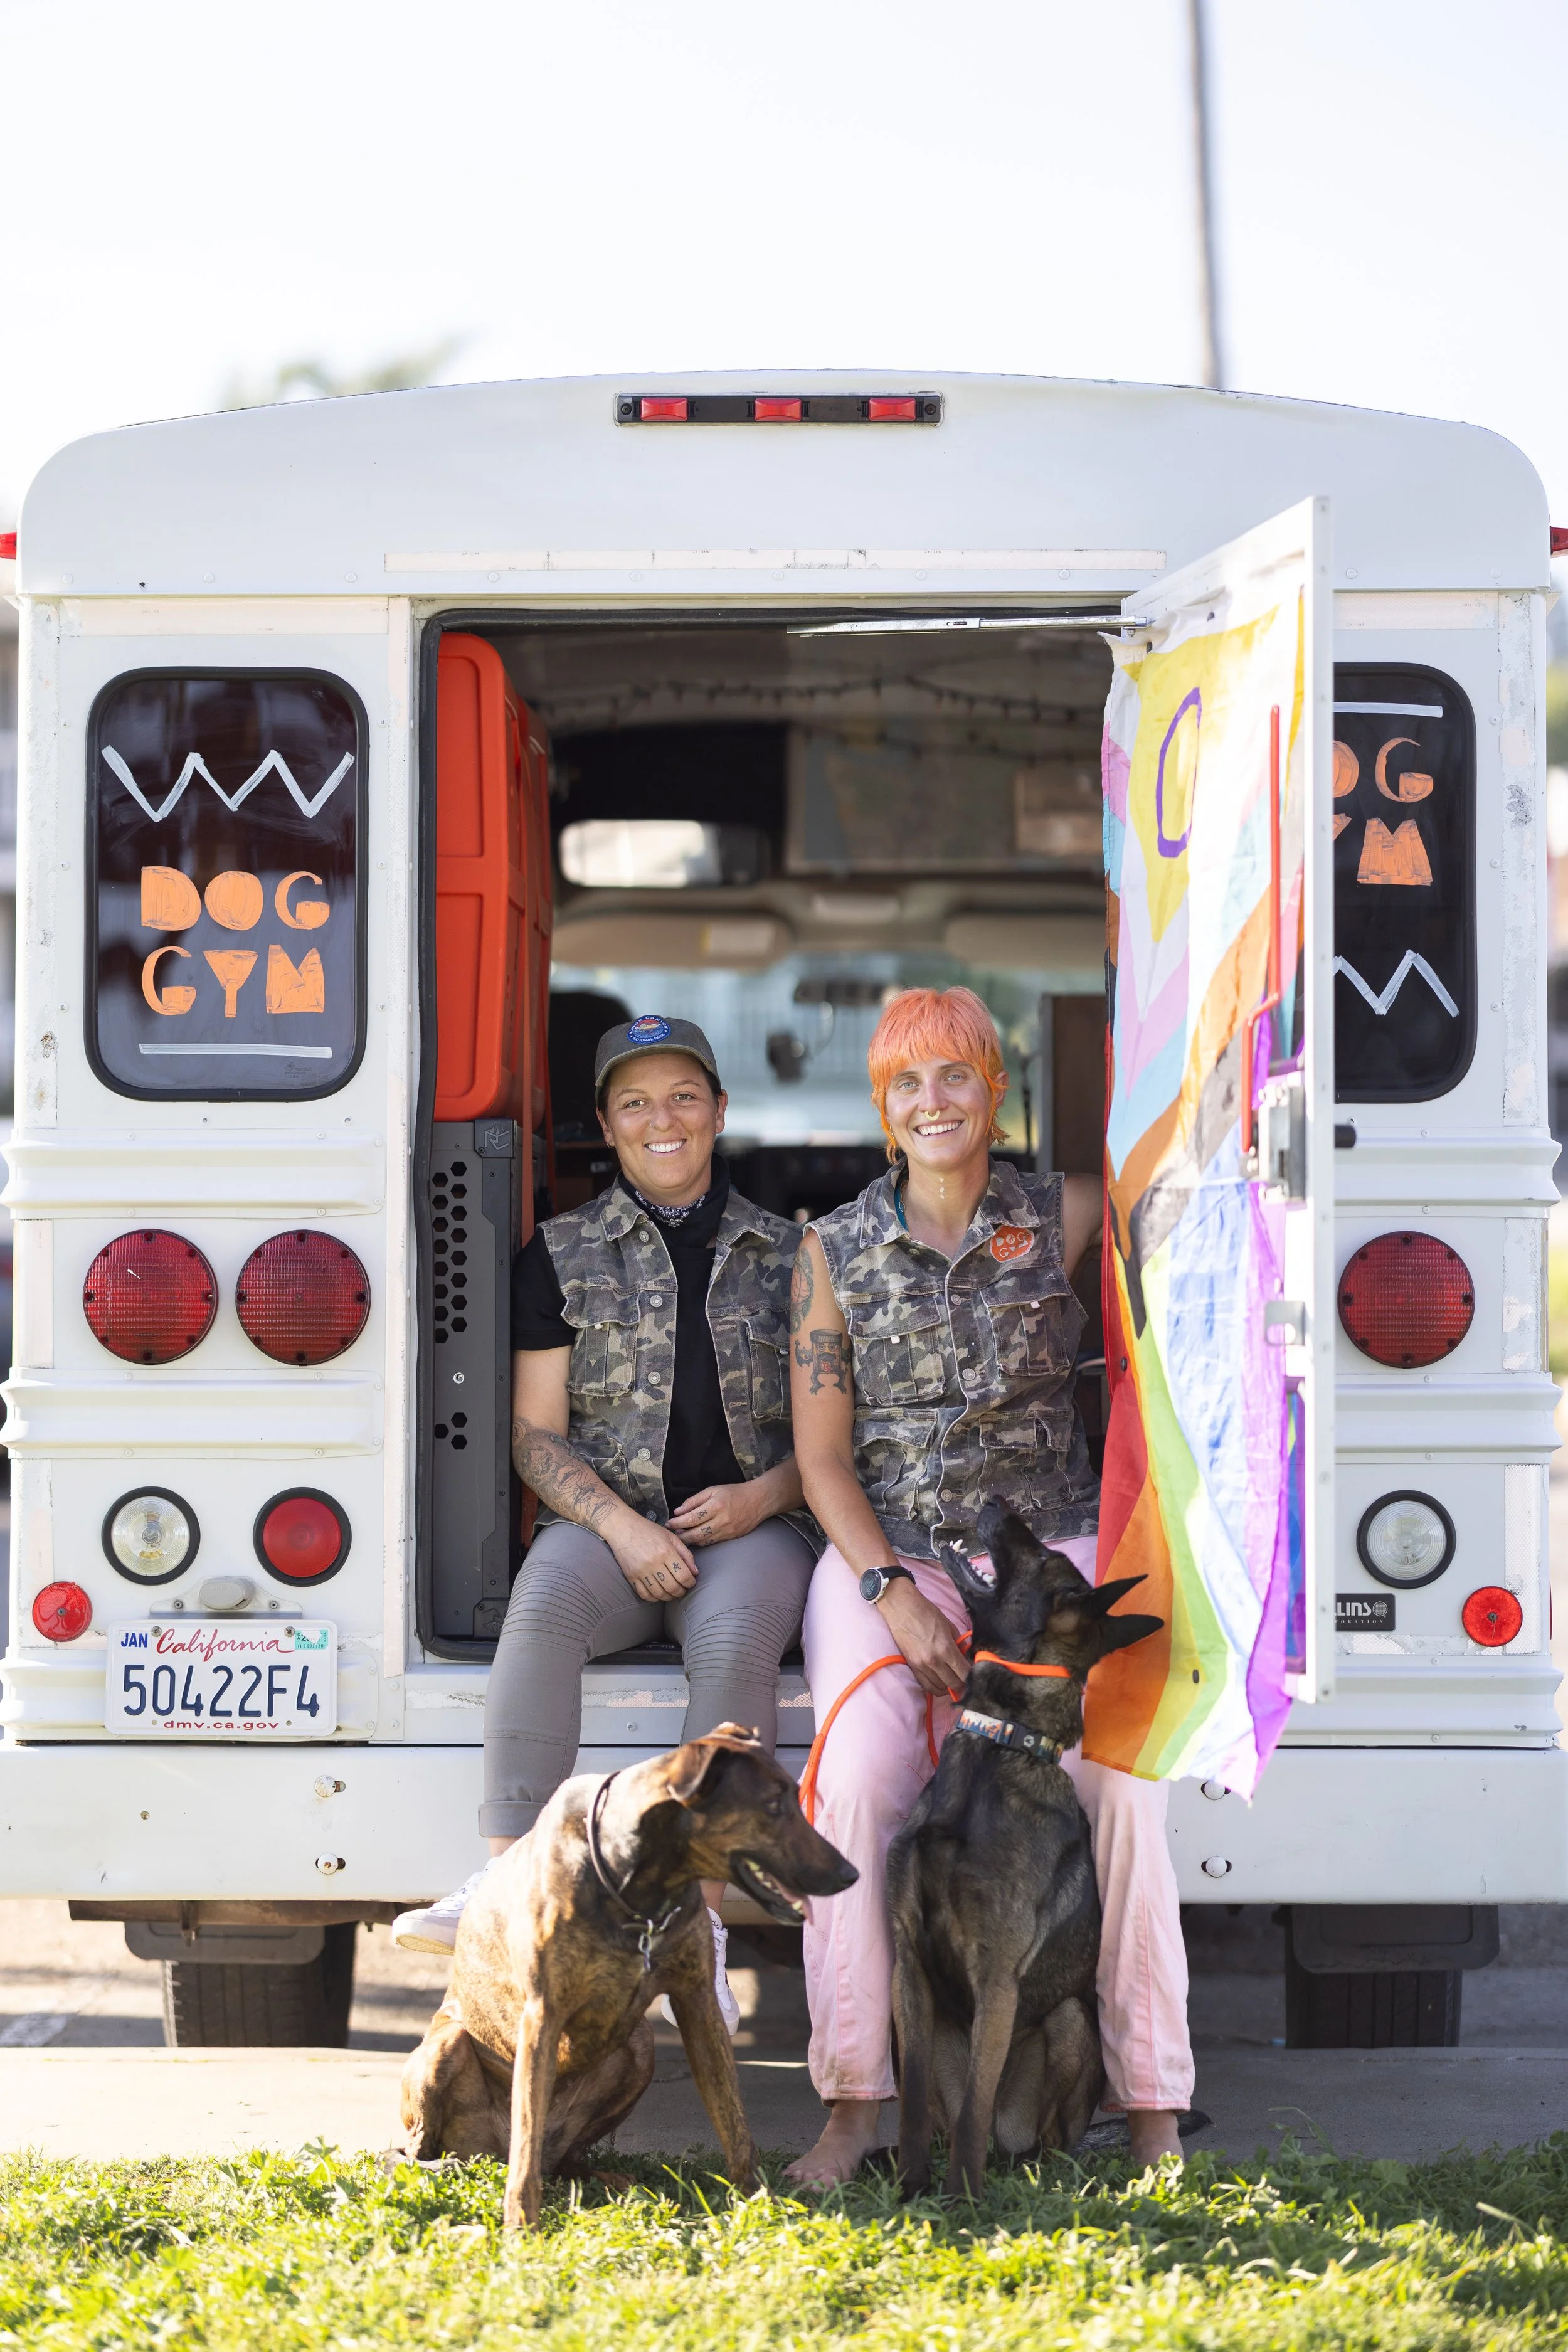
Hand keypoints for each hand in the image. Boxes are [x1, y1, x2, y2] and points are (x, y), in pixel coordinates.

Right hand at [607, 1509, 698, 1601]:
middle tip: (683, 1589)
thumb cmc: (649, 1530)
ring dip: (669, 1597)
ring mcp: (641, 1571)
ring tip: (672, 1592)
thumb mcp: (671, 1537)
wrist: (622, 1528)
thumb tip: (695, 1572)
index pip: (684, 1576)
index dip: (690, 1583)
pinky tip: (658, 1593)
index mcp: (666, 1551)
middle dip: (681, 1592)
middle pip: (673, 1588)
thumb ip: (686, 1554)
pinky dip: (654, 1598)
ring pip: (659, 1594)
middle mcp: (653, 1563)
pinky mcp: (631, 1577)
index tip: (691, 1582)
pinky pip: (644, 1595)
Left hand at [667, 1482, 764, 1546]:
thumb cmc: (734, 1493)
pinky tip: (694, 1538)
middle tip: (672, 1532)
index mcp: (715, 1506)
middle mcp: (721, 1521)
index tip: (668, 1523)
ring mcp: (726, 1531)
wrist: (758, 1501)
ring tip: (681, 1536)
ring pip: (702, 1541)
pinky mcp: (730, 1538)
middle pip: (694, 1534)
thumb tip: (678, 1511)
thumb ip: (694, 1501)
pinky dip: (700, 1542)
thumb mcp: (713, 1490)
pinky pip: (710, 1542)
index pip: (691, 1518)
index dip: (677, 1523)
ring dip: (689, 1540)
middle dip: (680, 1535)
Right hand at [875, 1578, 969, 1697]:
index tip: (974, 1673)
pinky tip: (941, 1682)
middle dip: (963, 1683)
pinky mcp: (912, 1667)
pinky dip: (936, 1688)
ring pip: (940, 1688)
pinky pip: (927, 1686)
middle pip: (954, 1684)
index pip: (964, 1673)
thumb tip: (967, 1657)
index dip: (972, 1676)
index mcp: (946, 1648)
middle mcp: (934, 1661)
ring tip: (953, 1680)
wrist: (902, 1609)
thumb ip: (960, 1644)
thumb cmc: (927, 1613)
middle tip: (965, 1677)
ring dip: (949, 1686)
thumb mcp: (949, 1626)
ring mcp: (921, 1666)